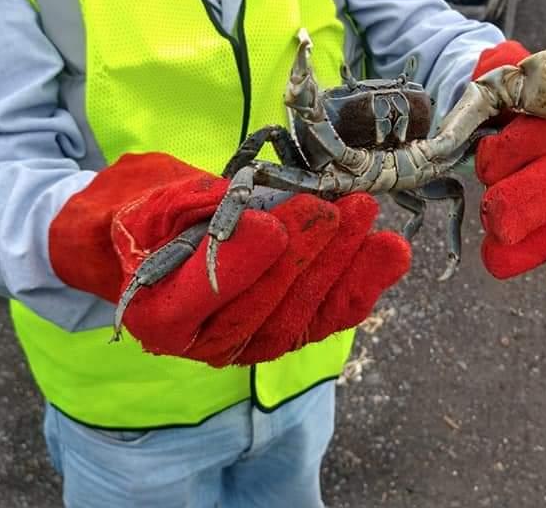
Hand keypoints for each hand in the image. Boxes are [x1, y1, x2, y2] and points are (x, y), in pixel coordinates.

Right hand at [50, 153, 409, 365]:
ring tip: (364, 215)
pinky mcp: (291, 330)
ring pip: (301, 317)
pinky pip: (329, 317)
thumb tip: (245, 207)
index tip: (268, 226)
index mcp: (160, 315)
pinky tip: (390, 251)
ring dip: (340, 266)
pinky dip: (363, 284)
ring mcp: (254, 342)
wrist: (170, 241)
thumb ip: (189, 209)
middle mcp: (207, 343)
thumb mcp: (155, 203)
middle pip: (261, 310)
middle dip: (303, 257)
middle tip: (332, 210)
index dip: (238, 266)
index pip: (199, 297)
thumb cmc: (159, 220)